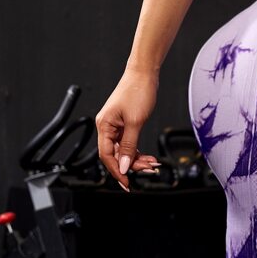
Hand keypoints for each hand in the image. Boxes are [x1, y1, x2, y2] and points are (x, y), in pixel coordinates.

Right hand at [95, 67, 160, 191]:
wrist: (144, 74)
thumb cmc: (137, 92)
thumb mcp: (135, 123)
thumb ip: (128, 146)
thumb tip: (123, 166)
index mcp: (104, 126)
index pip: (106, 155)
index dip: (116, 171)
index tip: (127, 182)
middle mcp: (107, 127)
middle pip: (115, 155)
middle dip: (131, 165)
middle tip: (148, 169)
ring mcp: (115, 126)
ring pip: (123, 151)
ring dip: (137, 159)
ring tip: (152, 163)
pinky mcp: (124, 124)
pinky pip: (128, 144)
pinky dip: (138, 151)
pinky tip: (149, 157)